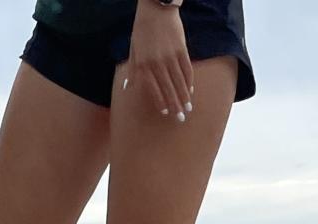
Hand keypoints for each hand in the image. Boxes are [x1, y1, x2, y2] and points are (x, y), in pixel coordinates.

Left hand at [124, 1, 192, 120]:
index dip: (160, 101)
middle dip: (174, 105)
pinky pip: (187, 70)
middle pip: (168, 88)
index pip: (153, 88)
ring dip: (184, 97)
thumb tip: (127, 87)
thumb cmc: (142, 29)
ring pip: (179, 82)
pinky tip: (191, 90)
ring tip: (188, 108)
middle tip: (180, 118)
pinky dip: (189, 81)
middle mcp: (156, 62)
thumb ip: (133, 70)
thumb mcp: (133, 48)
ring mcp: (170, 56)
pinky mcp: (181, 50)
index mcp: (143, 63)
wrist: (156, 9)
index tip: (165, 113)